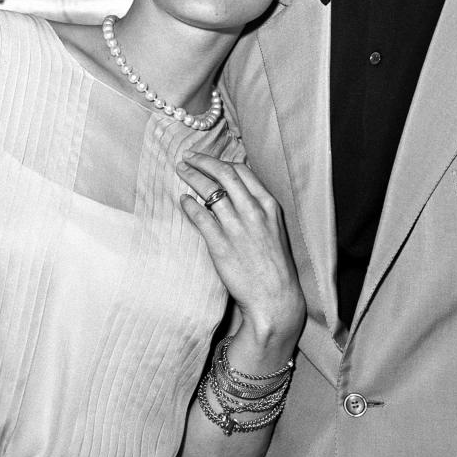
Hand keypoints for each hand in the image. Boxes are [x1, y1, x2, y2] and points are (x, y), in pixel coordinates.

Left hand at [177, 153, 304, 352]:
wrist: (275, 299)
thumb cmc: (274, 264)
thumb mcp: (274, 227)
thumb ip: (257, 206)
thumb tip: (235, 188)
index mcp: (268, 205)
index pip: (241, 171)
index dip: (221, 161)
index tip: (207, 159)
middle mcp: (253, 212)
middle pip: (223, 174)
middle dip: (202, 161)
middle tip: (187, 157)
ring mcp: (236, 228)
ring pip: (209, 191)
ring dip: (192, 177)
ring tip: (180, 171)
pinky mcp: (220, 245)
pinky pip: (200, 217)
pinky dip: (189, 204)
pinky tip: (183, 200)